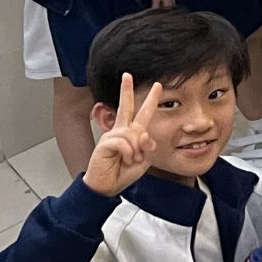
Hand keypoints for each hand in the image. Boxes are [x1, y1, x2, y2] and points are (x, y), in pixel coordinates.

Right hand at [82, 74, 162, 195]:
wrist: (107, 186)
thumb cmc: (123, 173)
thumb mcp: (144, 159)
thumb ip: (147, 146)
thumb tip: (144, 135)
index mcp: (132, 134)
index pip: (143, 113)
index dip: (150, 99)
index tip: (157, 85)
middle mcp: (122, 131)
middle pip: (126, 107)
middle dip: (126, 90)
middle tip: (127, 75)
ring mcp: (112, 136)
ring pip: (132, 134)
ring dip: (135, 151)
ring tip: (130, 160)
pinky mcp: (104, 143)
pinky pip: (124, 143)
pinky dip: (128, 153)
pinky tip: (124, 159)